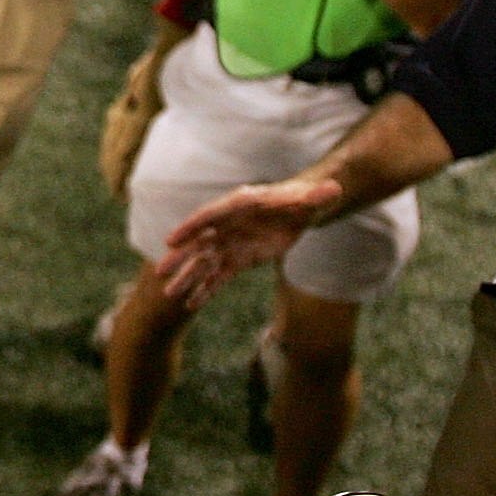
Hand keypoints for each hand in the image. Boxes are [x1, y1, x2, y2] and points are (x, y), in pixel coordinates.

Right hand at [158, 177, 345, 308]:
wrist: (302, 210)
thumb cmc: (302, 199)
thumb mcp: (312, 198)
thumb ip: (319, 197)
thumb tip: (335, 191)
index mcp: (239, 205)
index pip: (211, 215)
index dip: (191, 227)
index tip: (172, 240)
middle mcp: (228, 224)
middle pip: (200, 241)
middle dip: (181, 256)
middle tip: (160, 271)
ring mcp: (230, 243)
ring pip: (204, 263)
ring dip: (188, 277)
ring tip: (168, 294)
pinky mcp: (237, 260)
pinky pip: (217, 277)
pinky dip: (205, 290)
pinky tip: (191, 305)